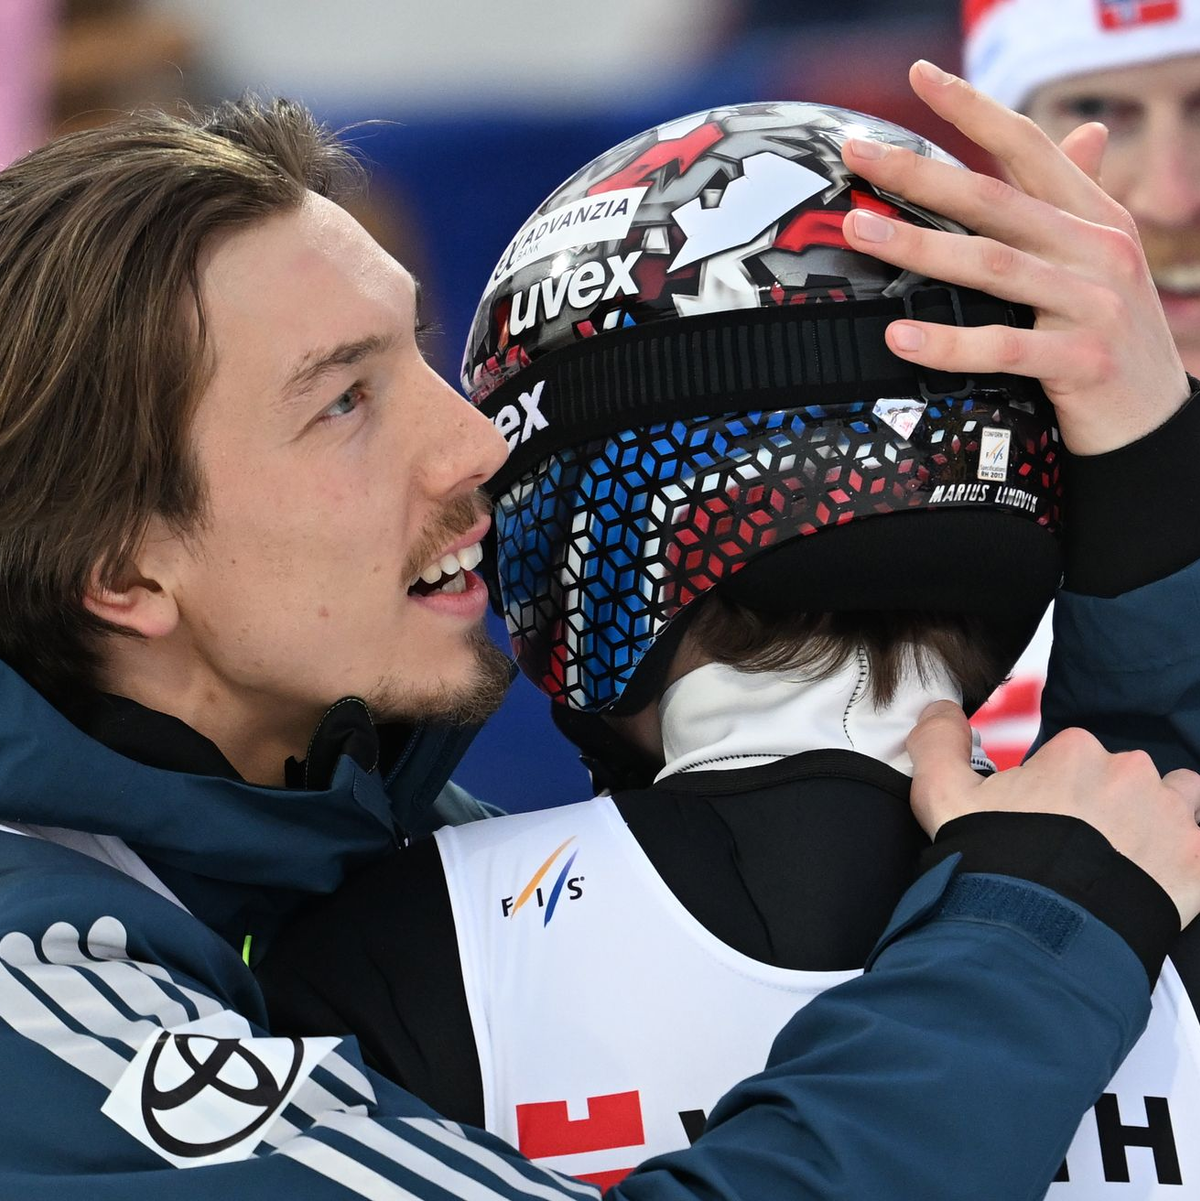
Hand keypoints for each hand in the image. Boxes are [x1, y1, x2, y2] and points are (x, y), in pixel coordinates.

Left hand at [840, 60, 1189, 455]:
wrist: (1153, 420)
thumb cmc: (1107, 335)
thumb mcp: (1097, 261)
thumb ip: (1072, 203)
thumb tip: (1083, 132)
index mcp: (1093, 216)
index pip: (1028, 146)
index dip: (974, 109)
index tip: (920, 76)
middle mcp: (1096, 248)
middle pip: (993, 199)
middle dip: (919, 173)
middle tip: (856, 154)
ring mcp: (1093, 303)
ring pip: (992, 265)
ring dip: (918, 245)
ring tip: (858, 231)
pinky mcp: (1082, 360)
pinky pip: (1002, 347)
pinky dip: (947, 343)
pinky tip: (898, 336)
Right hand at [907, 701, 1199, 925]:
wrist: (1036, 933)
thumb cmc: (993, 861)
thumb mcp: (943, 795)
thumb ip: (938, 742)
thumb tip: (939, 708)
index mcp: (1077, 751)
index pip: (1074, 757)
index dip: (1056, 789)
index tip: (1042, 820)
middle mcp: (1131, 773)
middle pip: (1125, 777)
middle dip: (1107, 804)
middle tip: (1079, 846)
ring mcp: (1172, 818)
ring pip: (1179, 800)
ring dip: (1159, 819)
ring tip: (1127, 859)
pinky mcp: (1199, 864)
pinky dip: (1188, 857)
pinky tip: (1163, 878)